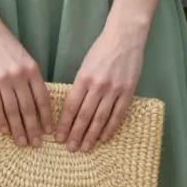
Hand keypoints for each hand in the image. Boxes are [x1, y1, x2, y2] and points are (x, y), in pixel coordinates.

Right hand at [0, 11, 53, 146]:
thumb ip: (28, 76)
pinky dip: (1, 120)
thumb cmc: (2, 42)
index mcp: (32, 68)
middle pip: (29, 108)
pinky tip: (4, 130)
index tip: (48, 131)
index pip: (42, 98)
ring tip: (21, 142)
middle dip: (33, 128)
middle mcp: (19, 75)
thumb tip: (34, 99)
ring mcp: (2, 79)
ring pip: (13, 110)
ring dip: (18, 129)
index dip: (46, 117)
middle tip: (36, 144)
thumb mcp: (22, 57)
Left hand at [55, 23, 145, 151]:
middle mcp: (98, 86)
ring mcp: (114, 90)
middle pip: (84, 116)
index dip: (64, 124)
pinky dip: (110, 128)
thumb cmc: (101, 50)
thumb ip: (80, 86)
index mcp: (83, 78)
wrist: (125, 38)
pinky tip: (104, 138)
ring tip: (84, 148)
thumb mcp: (84, 65)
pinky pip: (118, 115)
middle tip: (70, 148)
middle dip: (75, 134)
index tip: (58, 137)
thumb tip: (73, 109)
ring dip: (91, 135)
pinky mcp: (128, 92)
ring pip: (100, 118)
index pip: (71, 107)